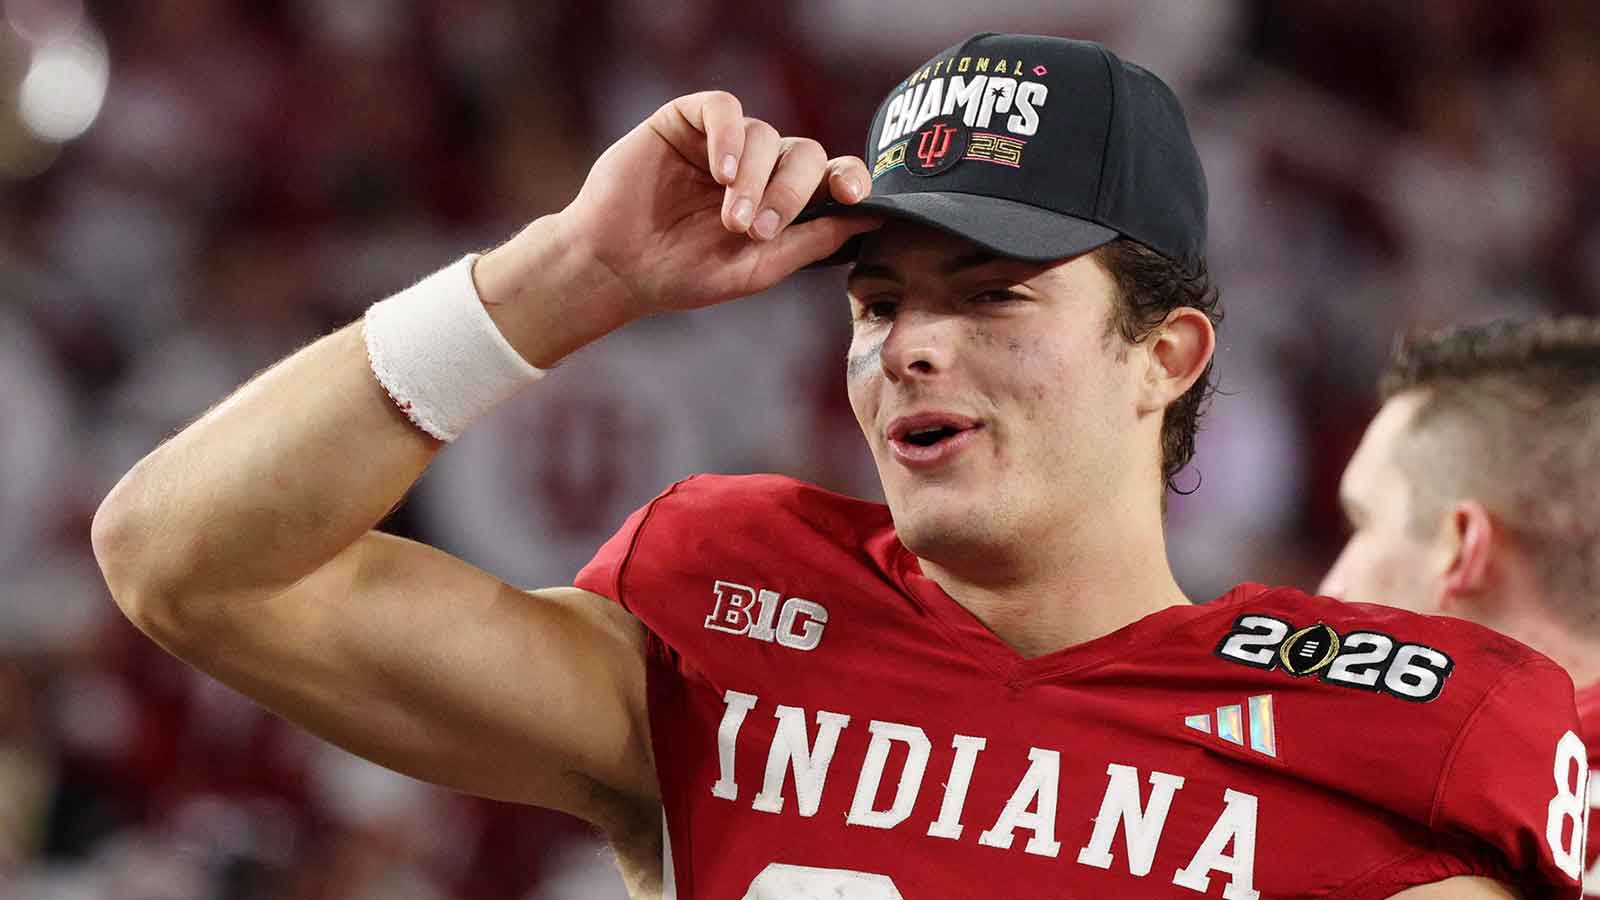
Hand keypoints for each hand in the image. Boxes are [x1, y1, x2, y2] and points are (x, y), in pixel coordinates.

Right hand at [557, 91, 878, 317]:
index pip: (834, 175)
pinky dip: (730, 136)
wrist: (617, 267)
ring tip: (731, 218)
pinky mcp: (688, 120)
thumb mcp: (756, 269)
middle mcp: (761, 165)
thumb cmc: (685, 273)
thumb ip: (812, 242)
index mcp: (785, 199)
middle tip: (758, 230)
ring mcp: (726, 141)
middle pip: (805, 155)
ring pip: (765, 135)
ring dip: (754, 179)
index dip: (851, 178)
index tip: (853, 195)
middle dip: (791, 193)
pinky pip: (725, 108)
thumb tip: (872, 219)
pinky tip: (721, 171)